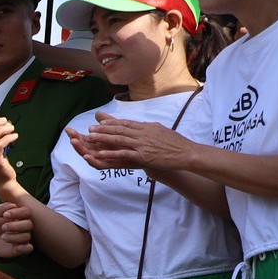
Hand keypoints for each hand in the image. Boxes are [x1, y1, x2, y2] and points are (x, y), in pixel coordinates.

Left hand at [0, 202, 34, 257]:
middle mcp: (25, 226)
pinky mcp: (22, 248)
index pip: (26, 211)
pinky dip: (23, 248)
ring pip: (26, 236)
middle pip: (29, 224)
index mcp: (21, 216)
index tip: (5, 215)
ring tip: (3, 237)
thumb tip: (12, 205)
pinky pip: (28, 248)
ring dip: (13, 237)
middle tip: (3, 227)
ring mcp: (24, 237)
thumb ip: (2, 207)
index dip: (17, 212)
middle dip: (15, 226)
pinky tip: (15, 247)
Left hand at [70, 112, 195, 173]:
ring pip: (119, 139)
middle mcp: (143, 133)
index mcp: (147, 127)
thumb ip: (150, 129)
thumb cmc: (176, 144)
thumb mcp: (161, 131)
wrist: (187, 153)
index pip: (126, 123)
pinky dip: (111, 153)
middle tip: (90, 129)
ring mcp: (142, 144)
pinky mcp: (143, 155)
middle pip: (119, 129)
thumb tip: (143, 125)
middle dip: (103, 129)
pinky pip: (124, 153)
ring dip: (103, 138)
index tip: (101, 123)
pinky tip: (100, 153)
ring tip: (91, 138)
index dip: (112, 123)